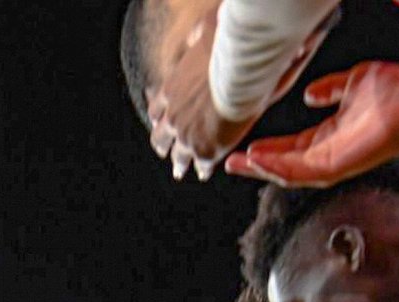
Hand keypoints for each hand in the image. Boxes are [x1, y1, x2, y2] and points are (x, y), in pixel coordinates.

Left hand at [148, 8, 252, 178]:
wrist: (241, 69)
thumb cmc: (228, 47)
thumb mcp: (204, 32)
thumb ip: (195, 38)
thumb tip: (193, 38)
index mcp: (171, 89)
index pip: (156, 106)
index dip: (158, 115)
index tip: (159, 121)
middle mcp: (173, 115)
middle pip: (160, 136)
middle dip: (162, 144)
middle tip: (164, 150)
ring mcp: (186, 135)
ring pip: (177, 155)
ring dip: (178, 162)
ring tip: (179, 170)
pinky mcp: (204, 150)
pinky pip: (201, 164)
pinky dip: (202, 168)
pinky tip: (204, 172)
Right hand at [225, 61, 398, 186]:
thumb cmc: (392, 93)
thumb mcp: (352, 83)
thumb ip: (330, 89)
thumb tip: (310, 94)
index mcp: (329, 137)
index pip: (290, 148)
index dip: (267, 149)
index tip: (246, 147)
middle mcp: (326, 154)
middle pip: (282, 165)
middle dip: (255, 164)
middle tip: (230, 162)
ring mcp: (329, 164)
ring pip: (286, 172)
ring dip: (260, 169)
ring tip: (238, 163)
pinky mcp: (332, 168)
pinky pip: (297, 172)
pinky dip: (276, 168)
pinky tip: (258, 160)